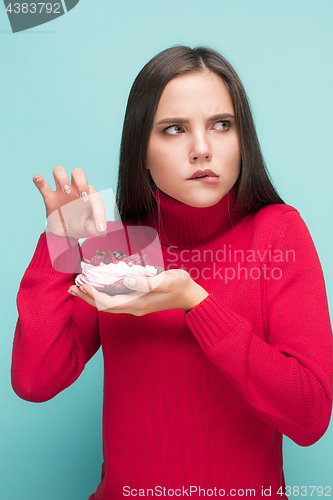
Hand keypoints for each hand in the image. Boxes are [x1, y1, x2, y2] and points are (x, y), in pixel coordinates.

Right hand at [33, 166, 106, 238]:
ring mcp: (62, 192)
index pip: (94, 193)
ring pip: (59, 172)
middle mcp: (76, 190)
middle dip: (80, 181)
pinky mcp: (50, 198)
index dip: (93, 198)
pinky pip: (43, 186)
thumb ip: (99, 230)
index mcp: (90, 196)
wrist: (66, 234)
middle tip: (81, 195)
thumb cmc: (82, 226)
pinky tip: (38, 178)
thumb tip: (102, 229)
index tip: (89, 204)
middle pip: (78, 172)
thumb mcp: (93, 230)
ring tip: (65, 191)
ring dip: (62, 178)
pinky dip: (39, 181)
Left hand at [68, 269, 208, 314]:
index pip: (108, 302)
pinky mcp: (138, 301)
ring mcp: (136, 306)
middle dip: (87, 297)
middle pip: (104, 306)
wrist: (191, 296)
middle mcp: (134, 307)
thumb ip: (147, 281)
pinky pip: (115, 301)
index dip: (93, 294)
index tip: (81, 284)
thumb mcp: (167, 281)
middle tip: (71, 287)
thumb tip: (125, 280)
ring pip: (108, 304)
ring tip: (80, 288)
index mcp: (137, 303)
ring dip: (93, 297)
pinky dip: (103, 295)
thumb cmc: (181, 286)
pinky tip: (100, 287)